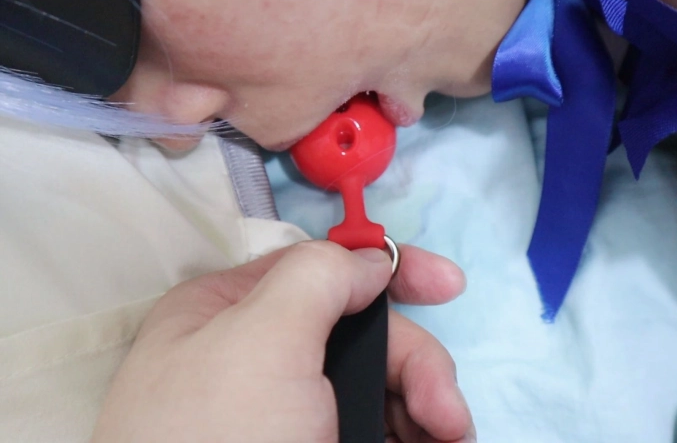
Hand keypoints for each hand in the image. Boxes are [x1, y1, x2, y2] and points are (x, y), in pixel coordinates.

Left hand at [91, 241, 473, 442]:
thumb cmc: (217, 437)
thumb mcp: (259, 340)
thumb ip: (318, 278)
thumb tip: (370, 262)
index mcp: (230, 310)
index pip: (321, 268)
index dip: (388, 269)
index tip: (448, 285)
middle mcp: (259, 357)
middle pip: (362, 334)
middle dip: (417, 365)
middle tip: (447, 417)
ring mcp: (288, 412)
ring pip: (376, 387)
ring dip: (422, 409)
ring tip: (444, 438)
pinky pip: (374, 429)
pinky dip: (407, 436)